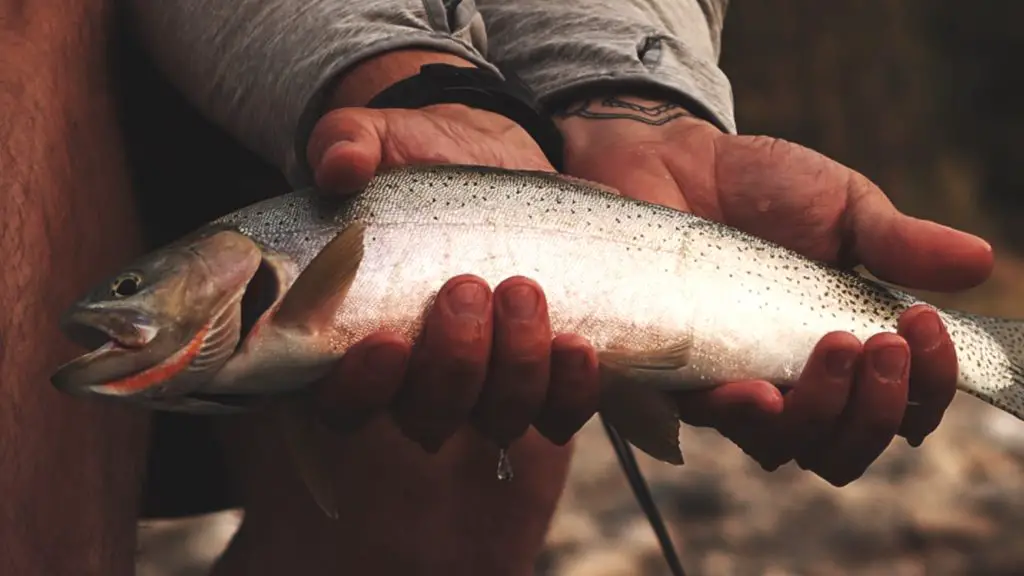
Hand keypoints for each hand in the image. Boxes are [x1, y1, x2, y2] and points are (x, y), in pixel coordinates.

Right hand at [303, 51, 598, 451]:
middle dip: (453, 363)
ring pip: (498, 417)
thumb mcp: (379, 139)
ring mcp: (487, 385)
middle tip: (466, 289)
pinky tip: (577, 345)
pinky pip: (561, 412)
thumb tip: (339, 164)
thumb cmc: (418, 160)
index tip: (388, 341)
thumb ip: (344, 143)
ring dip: (515, 367)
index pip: (343, 402)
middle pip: (428, 417)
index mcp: (359, 340)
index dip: (362, 388)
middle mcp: (421, 379)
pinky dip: (572, 388)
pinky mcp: (546, 377)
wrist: (490, 158)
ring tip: (522, 291)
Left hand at [556, 95, 992, 484]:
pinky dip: (742, 413)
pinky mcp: (674, 375)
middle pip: (842, 449)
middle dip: (878, 410)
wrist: (674, 161)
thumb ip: (899, 244)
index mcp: (843, 350)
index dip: (926, 388)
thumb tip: (978, 262)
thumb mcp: (843, 206)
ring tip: (836, 346)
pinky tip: (759, 388)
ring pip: (782, 447)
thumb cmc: (761, 189)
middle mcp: (791, 382)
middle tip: (882, 343)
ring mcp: (732, 384)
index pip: (900, 406)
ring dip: (823, 411)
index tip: (924, 328)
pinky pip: (707, 420)